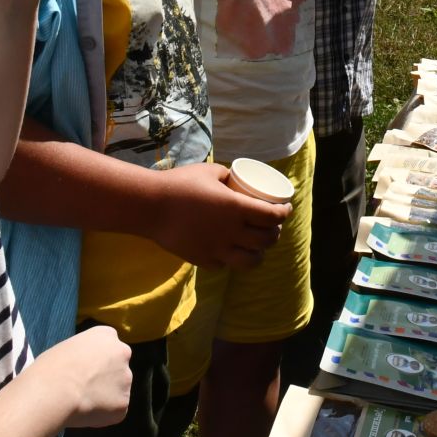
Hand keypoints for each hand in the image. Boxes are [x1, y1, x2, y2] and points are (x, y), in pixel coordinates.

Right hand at [37, 325, 132, 429]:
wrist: (54, 392)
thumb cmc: (51, 369)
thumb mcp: (67, 349)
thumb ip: (83, 356)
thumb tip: (84, 370)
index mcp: (107, 335)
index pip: (109, 347)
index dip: (97, 361)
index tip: (86, 371)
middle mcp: (122, 353)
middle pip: (117, 368)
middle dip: (106, 378)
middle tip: (85, 389)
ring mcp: (126, 379)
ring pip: (117, 391)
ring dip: (105, 397)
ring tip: (81, 402)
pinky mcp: (123, 403)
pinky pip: (114, 411)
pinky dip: (103, 415)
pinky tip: (85, 413)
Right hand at [147, 163, 287, 269]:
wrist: (151, 206)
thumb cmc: (180, 183)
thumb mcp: (210, 172)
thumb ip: (227, 176)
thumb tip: (237, 179)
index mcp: (237, 209)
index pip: (273, 216)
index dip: (284, 213)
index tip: (285, 208)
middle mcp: (232, 232)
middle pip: (267, 240)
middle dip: (274, 234)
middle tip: (272, 227)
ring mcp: (218, 249)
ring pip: (251, 261)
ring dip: (259, 254)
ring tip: (257, 248)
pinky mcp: (203, 260)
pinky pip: (225, 265)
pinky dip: (232, 260)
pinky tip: (231, 253)